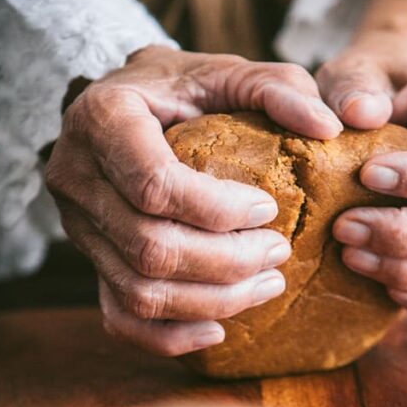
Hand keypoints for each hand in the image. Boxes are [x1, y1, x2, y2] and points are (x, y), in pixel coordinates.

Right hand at [46, 45, 341, 354]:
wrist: (126, 104)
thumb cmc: (183, 86)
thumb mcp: (227, 70)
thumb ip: (279, 88)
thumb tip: (329, 127)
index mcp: (102, 118)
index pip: (155, 186)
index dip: (219, 209)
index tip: (269, 207)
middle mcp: (76, 177)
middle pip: (150, 248)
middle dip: (227, 261)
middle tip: (280, 251)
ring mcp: (77, 227)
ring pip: (140, 292)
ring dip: (212, 300)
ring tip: (268, 284)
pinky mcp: (90, 261)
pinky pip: (120, 317)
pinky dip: (170, 336)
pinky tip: (218, 329)